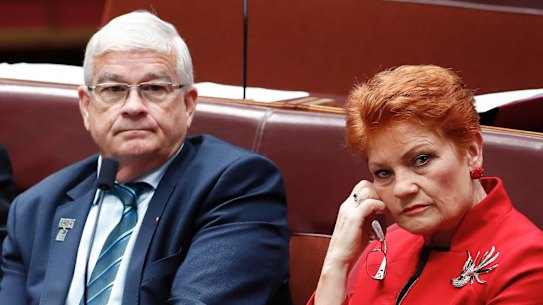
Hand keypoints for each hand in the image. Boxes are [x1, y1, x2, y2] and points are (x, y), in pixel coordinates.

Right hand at [314, 180, 386, 304]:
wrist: (340, 258)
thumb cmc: (352, 245)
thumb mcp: (362, 226)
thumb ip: (369, 216)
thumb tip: (381, 209)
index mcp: (348, 206)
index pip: (362, 187)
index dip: (374, 192)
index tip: (382, 205)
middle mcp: (347, 205)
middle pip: (365, 184)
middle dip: (378, 193)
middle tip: (384, 207)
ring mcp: (349, 210)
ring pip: (367, 189)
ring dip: (379, 198)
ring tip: (384, 211)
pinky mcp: (353, 217)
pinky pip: (369, 203)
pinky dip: (379, 205)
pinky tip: (382, 214)